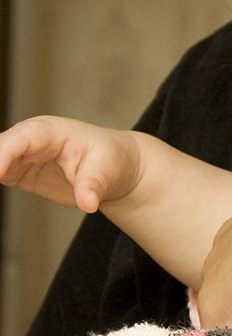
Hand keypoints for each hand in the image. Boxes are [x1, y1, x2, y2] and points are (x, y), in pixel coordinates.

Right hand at [0, 115, 141, 213]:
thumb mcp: (106, 171)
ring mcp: (23, 156)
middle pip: (1, 146)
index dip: (4, 153)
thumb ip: (93, 186)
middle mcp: (32, 139)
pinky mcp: (20, 173)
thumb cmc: (111, 160)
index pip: (21, 138)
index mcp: (51, 131)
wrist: (115, 168)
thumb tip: (88, 204)